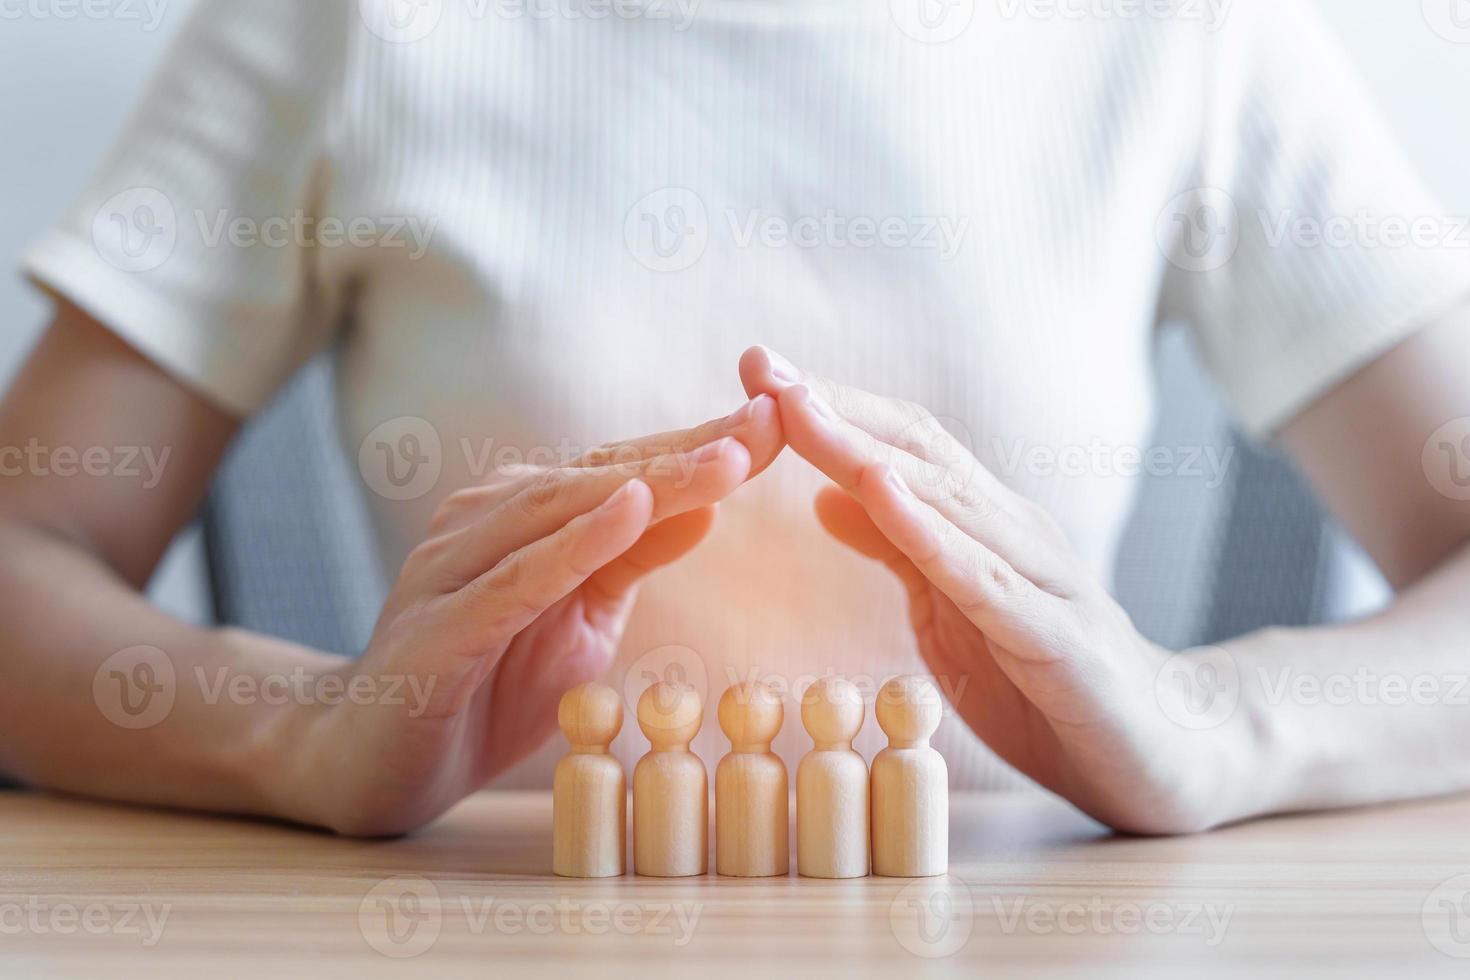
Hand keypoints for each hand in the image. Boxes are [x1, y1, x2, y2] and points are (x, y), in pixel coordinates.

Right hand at [278, 397, 782, 834]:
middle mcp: (486, 520)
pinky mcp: (438, 627)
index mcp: (525, 516)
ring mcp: (454, 566)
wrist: (364, 756)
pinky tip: (629, 514)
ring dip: (650, 483)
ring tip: (728, 459)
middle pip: (604, 475)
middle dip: (694, 448)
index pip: (627, 470)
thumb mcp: (579, 622)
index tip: (782, 420)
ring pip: (563, 512)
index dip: (705, 444)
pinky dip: (573, 545)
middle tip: (775, 420)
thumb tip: (703, 508)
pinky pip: (514, 579)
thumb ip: (628, 563)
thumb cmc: (480, 684)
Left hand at [740, 347, 1247, 833]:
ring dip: (865, 451)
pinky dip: (931, 534)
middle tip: (759, 365)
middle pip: (917, 451)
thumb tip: (828, 496)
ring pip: (947, 500)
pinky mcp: (1061, 640)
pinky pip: (987, 580)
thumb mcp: (952, 613)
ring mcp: (1043, 579)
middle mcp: (1015, 532)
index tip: (754, 372)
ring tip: (801, 410)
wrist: (1167, 755)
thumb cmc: (1049, 683)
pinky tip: (882, 495)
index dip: (829, 407)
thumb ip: (900, 552)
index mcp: (984, 526)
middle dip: (833, 406)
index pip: (901, 445)